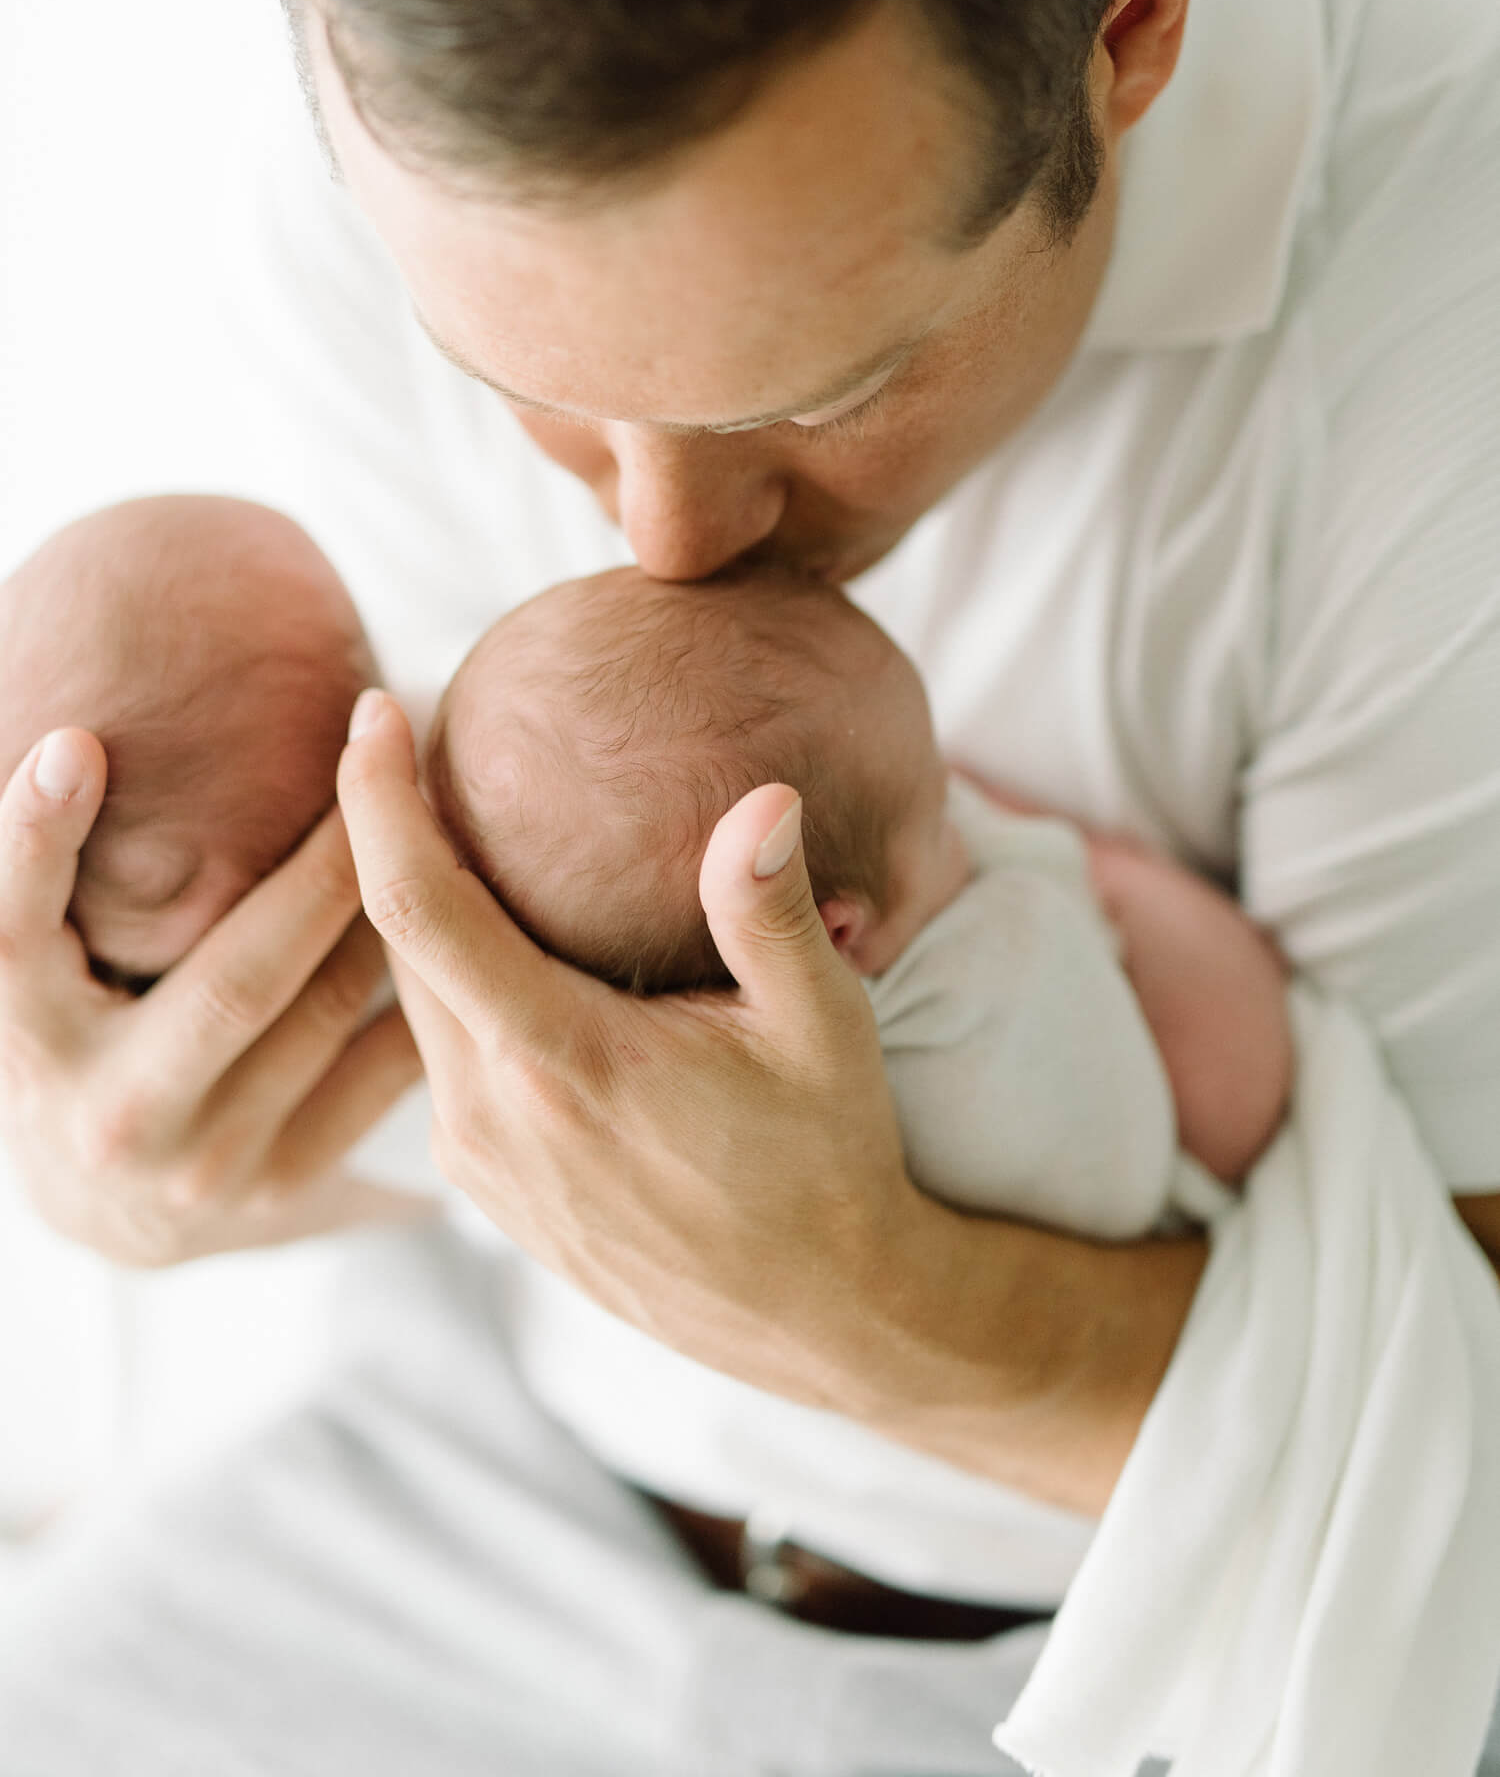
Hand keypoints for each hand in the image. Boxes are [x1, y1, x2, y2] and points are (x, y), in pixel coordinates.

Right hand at [0, 729, 424, 1265]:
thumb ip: (56, 890)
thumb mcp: (38, 979)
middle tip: (377, 758)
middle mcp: (115, 1114)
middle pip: (238, 976)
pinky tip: (465, 926)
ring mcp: (207, 1165)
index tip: (79, 742)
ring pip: (328, 1012)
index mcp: (32, 1040)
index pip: (14, 929)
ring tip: (437, 826)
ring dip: (392, 914)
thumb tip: (75, 743)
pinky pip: (382, 1067)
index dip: (39, 839)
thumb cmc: (75, 1045)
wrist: (108, 1220)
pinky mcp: (284, 1189)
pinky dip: (425, 990)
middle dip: (325, 864)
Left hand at [337, 691, 926, 1410]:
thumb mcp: (824, 1028)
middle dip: (386, 833)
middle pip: (395, 943)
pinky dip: (448, 984)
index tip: (373, 708)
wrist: (821, 1317)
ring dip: (417, 912)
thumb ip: (775, 911)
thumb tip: (761, 797)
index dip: (377, 798)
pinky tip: (494, 942)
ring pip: (412, 1004)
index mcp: (559, 1061)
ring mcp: (483, 1164)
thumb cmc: (829, 1160)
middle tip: (411, 732)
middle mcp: (492, 1117)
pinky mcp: (493, 1191)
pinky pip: (440, 1060)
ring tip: (447, 822)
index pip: (419, 904)